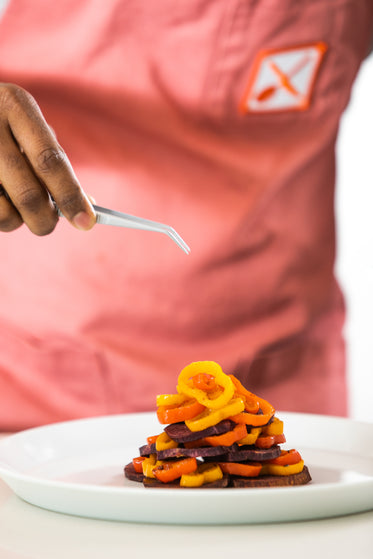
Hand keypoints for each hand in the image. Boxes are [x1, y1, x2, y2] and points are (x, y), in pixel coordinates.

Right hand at [0, 83, 95, 234]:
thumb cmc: (2, 124)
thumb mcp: (27, 129)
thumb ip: (54, 164)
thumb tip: (85, 207)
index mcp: (16, 106)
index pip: (50, 160)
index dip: (70, 195)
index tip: (87, 223)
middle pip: (28, 192)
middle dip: (45, 219)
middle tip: (48, 226)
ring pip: (2, 212)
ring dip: (16, 221)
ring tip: (14, 206)